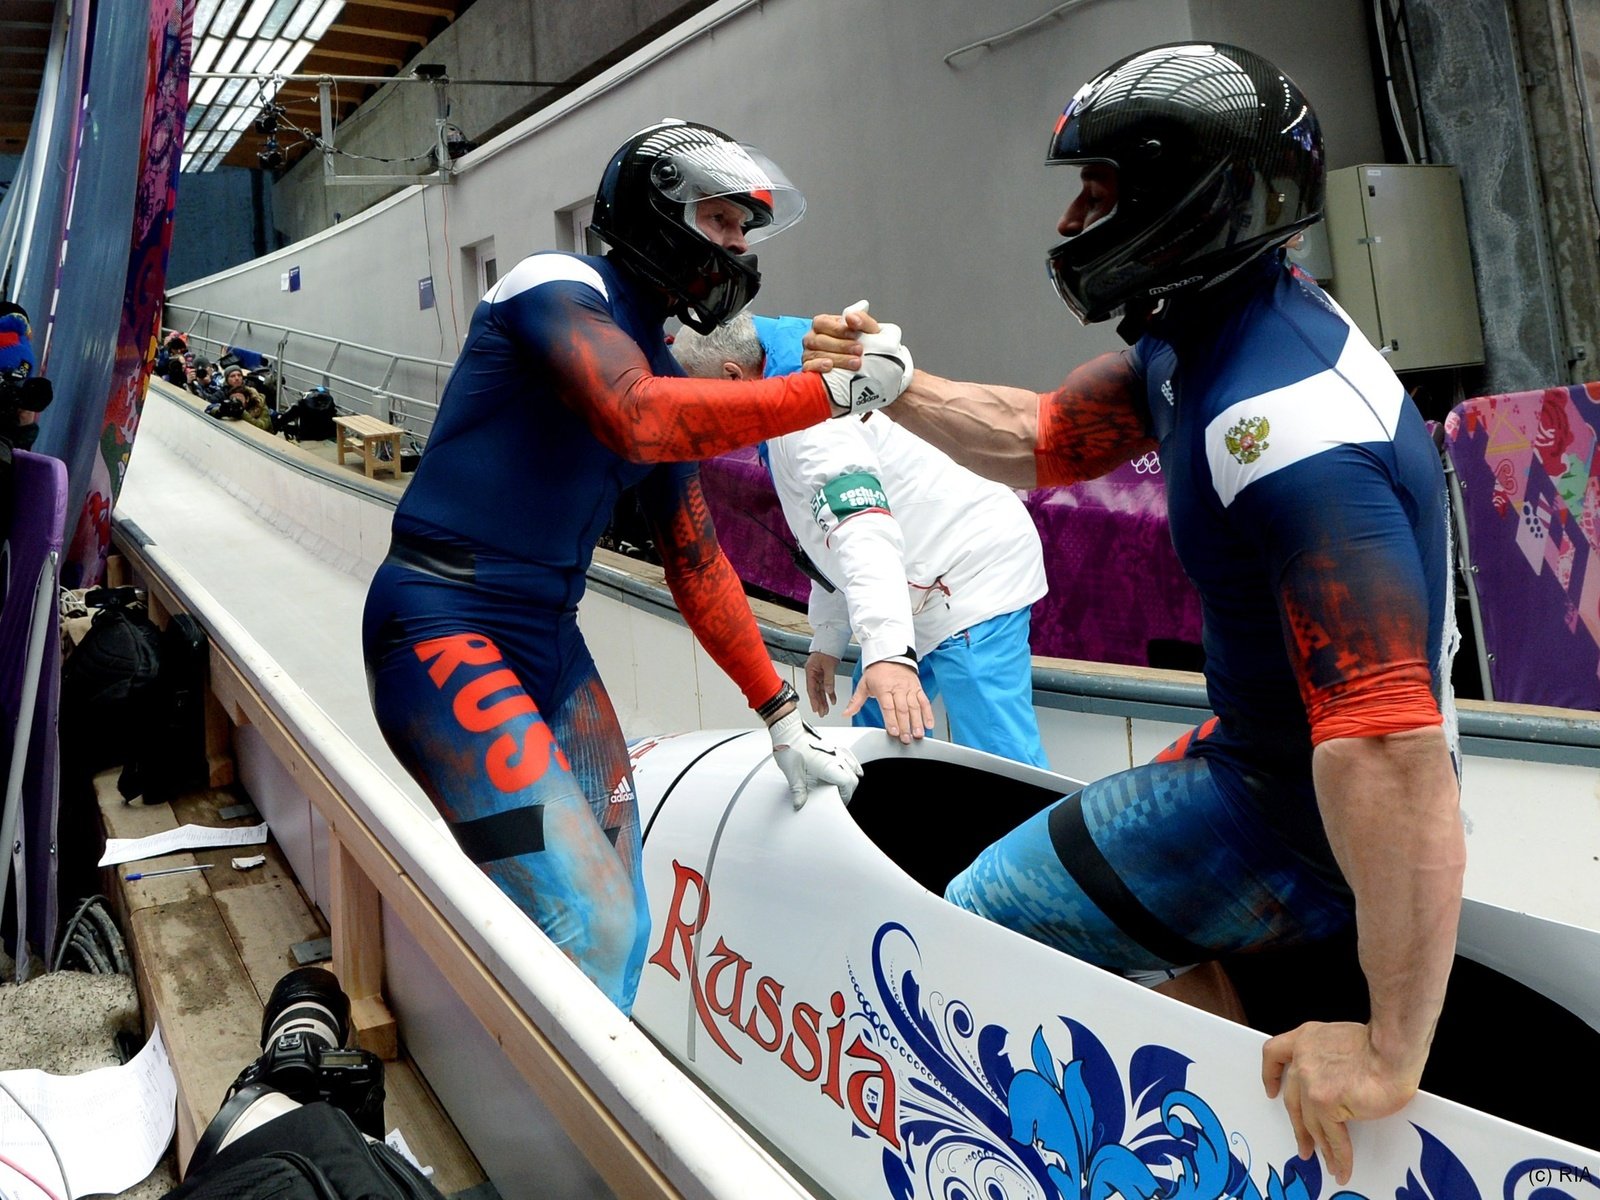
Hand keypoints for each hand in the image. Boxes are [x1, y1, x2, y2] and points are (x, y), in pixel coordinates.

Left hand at [769, 710, 862, 807]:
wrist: (787, 727)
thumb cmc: (790, 745)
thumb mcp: (792, 773)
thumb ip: (798, 791)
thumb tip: (799, 803)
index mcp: (828, 765)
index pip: (848, 783)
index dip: (846, 795)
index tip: (840, 801)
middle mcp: (834, 757)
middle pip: (853, 777)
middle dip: (849, 790)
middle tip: (840, 798)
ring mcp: (834, 750)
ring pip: (853, 767)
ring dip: (851, 778)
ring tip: (843, 786)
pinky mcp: (831, 746)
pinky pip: (849, 756)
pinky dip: (853, 764)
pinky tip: (852, 767)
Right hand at [803, 302, 880, 372]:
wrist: (868, 362)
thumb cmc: (862, 342)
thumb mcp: (866, 329)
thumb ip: (861, 319)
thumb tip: (852, 317)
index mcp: (823, 324)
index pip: (822, 323)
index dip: (838, 329)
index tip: (855, 335)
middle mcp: (813, 338)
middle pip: (819, 340)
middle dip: (841, 346)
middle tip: (858, 350)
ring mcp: (809, 353)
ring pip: (816, 354)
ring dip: (837, 358)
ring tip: (855, 362)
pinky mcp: (809, 368)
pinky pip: (809, 367)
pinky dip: (818, 366)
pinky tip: (830, 367)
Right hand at [806, 652, 840, 715]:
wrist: (831, 641)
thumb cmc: (826, 649)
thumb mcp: (828, 665)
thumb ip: (828, 679)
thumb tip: (828, 690)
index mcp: (810, 671)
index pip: (811, 689)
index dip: (813, 700)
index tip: (816, 708)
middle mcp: (813, 673)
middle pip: (815, 691)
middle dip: (819, 703)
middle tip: (821, 713)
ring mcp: (818, 674)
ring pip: (820, 690)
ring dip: (823, 700)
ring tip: (826, 709)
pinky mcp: (824, 673)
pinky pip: (826, 685)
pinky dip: (829, 693)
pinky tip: (832, 700)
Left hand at [843, 660, 934, 743]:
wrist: (891, 655)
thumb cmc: (877, 671)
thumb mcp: (864, 684)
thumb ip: (856, 701)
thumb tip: (846, 713)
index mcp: (883, 687)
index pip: (888, 706)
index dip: (891, 720)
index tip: (893, 731)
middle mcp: (898, 688)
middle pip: (902, 709)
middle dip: (905, 725)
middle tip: (906, 738)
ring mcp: (909, 688)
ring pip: (915, 706)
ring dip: (917, 722)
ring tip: (918, 734)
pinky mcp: (917, 688)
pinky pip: (924, 701)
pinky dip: (928, 713)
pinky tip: (929, 723)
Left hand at [1262, 1020, 1423, 1185]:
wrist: (1393, 1048)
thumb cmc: (1379, 1044)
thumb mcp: (1340, 1039)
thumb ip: (1327, 1057)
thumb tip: (1334, 1082)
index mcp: (1306, 1039)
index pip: (1274, 1054)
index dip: (1271, 1075)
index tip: (1272, 1091)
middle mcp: (1303, 1059)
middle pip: (1293, 1100)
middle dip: (1299, 1126)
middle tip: (1304, 1143)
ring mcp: (1311, 1082)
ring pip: (1312, 1123)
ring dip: (1320, 1146)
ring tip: (1328, 1163)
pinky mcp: (1326, 1102)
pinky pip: (1333, 1136)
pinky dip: (1339, 1156)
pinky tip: (1342, 1167)